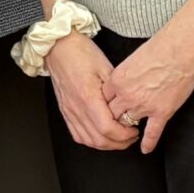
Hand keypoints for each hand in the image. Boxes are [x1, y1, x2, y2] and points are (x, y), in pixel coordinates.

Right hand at [46, 32, 136, 150]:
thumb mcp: (106, 68)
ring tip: (119, 138)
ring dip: (107, 144)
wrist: (59, 48)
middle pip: (99, 140)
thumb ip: (116, 91)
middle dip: (119, 143)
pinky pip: (78, 135)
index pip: (107, 129)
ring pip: (89, 141)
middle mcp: (77, 109)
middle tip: (131, 136)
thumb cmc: (81, 53)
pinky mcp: (66, 112)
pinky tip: (101, 137)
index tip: (134, 130)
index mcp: (88, 97)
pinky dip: (92, 141)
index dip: (123, 135)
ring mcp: (69, 112)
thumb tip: (128, 107)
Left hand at [104, 34, 193, 155]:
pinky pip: (152, 133)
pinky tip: (146, 149)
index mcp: (118, 80)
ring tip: (128, 132)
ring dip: (128, 127)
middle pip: (113, 113)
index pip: (105, 98)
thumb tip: (124, 81)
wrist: (180, 51)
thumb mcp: (132, 59)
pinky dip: (148, 143)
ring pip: (128, 123)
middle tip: (114, 121)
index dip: (107, 102)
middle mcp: (127, 96)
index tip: (109, 105)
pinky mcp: (161, 112)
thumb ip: (125, 75)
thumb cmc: (160, 49)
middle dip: (113, 117)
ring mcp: (144, 106)